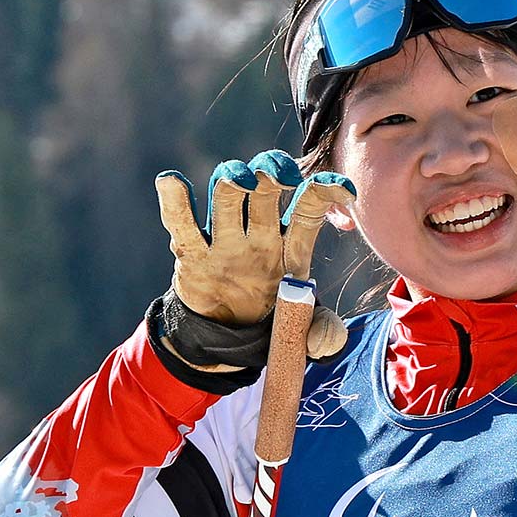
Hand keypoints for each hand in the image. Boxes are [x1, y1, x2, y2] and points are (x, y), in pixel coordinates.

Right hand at [156, 152, 355, 363]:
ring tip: (241, 181)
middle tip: (280, 177)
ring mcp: (225, 240)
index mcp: (291, 247)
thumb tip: (323, 342)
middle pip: (266, 191)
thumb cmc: (273, 319)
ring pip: (229, 196)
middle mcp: (260, 234)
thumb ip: (323, 333)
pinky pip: (182, 223)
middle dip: (272, 174)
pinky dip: (174, 201)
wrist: (228, 338)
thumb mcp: (304, 329)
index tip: (346, 189)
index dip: (327, 192)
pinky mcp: (192, 253)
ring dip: (233, 180)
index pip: (309, 209)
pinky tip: (171, 180)